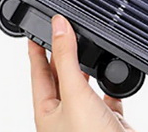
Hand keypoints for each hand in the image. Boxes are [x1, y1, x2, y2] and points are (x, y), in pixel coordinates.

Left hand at [28, 15, 136, 131]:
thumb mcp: (74, 93)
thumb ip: (66, 58)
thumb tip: (59, 26)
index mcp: (47, 112)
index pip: (38, 73)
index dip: (36, 49)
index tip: (34, 29)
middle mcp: (65, 116)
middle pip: (60, 77)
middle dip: (62, 54)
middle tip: (63, 30)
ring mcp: (87, 119)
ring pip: (84, 86)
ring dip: (86, 67)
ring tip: (86, 47)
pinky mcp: (109, 122)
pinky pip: (109, 97)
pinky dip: (112, 85)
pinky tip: (114, 77)